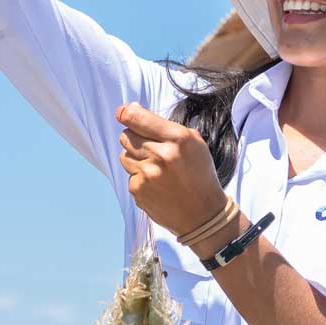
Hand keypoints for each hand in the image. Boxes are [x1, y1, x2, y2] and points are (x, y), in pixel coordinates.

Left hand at [117, 104, 226, 238]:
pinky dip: (139, 178)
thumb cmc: (198, 174)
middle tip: (151, 149)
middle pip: (126, 136)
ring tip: (156, 169)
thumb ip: (162, 125)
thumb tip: (129, 110)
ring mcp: (147, 174)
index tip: (122, 113)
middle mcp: (161, 155)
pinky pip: (129, 175)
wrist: (203, 214)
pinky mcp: (138, 190)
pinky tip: (156, 185)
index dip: (126, 113)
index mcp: (178, 138)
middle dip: (135, 139)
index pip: (137, 118)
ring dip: (136, 159)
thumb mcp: (193, 142)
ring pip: (124, 156)